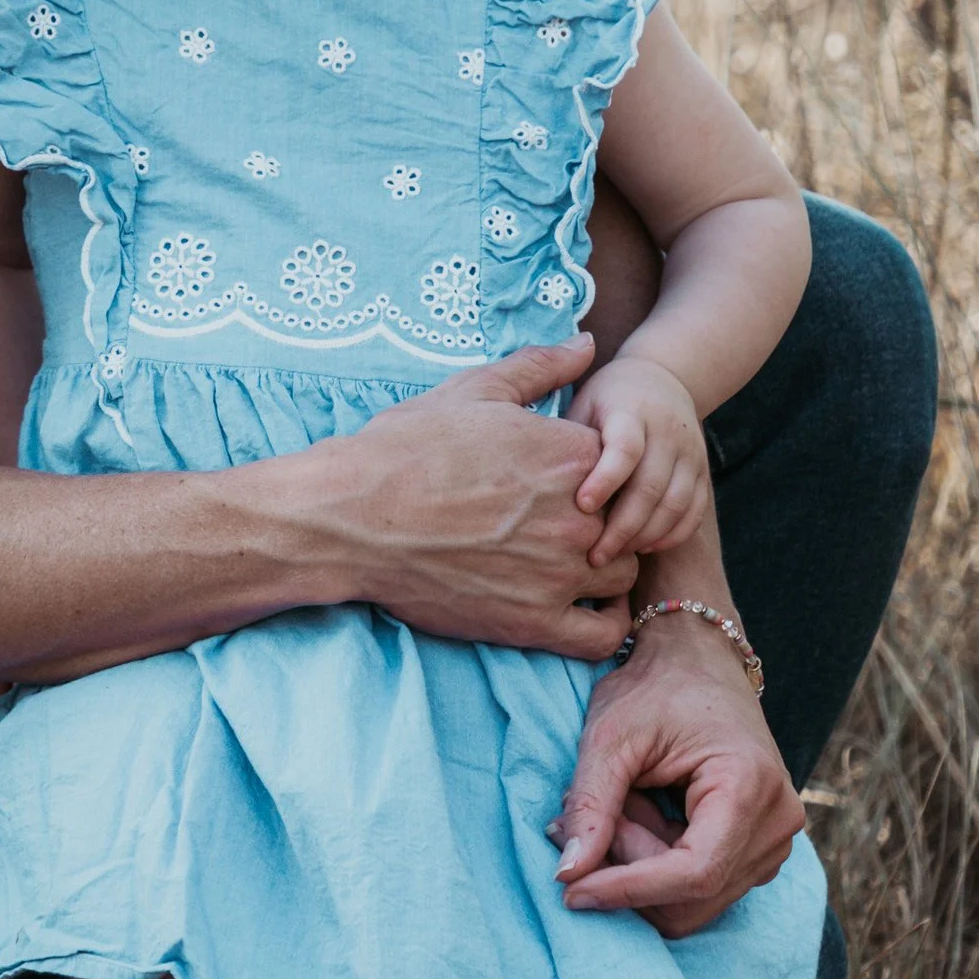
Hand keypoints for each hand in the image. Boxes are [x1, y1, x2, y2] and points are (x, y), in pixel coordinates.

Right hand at [289, 335, 637, 654]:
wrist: (351, 518)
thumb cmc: (405, 448)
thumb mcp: (473, 391)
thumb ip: (539, 366)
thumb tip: (586, 342)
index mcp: (571, 455)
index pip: (621, 466)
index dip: (595, 472)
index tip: (560, 480)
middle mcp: (578, 515)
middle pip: (627, 520)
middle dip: (603, 518)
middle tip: (557, 520)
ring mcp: (559, 573)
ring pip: (622, 575)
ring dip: (604, 567)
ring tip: (567, 561)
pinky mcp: (534, 622)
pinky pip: (603, 636)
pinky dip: (606, 624)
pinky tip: (585, 608)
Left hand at [549, 609, 802, 935]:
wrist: (698, 662)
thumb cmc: (655, 688)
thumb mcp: (611, 735)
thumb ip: (591, 804)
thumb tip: (568, 875)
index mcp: (751, 787)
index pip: (694, 874)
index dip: (628, 890)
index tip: (570, 891)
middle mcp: (777, 823)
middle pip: (692, 896)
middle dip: (628, 872)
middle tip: (585, 822)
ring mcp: (774, 841)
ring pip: (692, 900)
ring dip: (639, 867)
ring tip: (618, 806)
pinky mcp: (757, 851)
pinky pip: (698, 888)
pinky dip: (655, 865)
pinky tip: (639, 815)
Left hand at [568, 353, 709, 563]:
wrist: (663, 378)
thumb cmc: (606, 400)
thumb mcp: (584, 404)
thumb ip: (571, 439)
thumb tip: (541, 486)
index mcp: (632, 411)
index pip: (625, 449)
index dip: (605, 480)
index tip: (582, 507)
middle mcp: (668, 431)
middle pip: (651, 486)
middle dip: (622, 526)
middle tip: (593, 555)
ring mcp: (691, 453)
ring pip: (676, 504)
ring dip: (645, 536)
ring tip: (615, 555)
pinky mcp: (703, 471)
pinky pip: (694, 511)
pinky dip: (671, 535)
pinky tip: (643, 549)